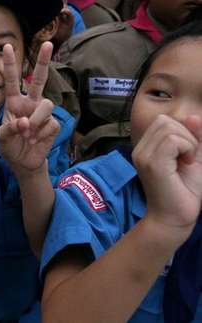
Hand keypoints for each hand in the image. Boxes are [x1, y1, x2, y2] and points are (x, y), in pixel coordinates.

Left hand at [0, 42, 59, 174]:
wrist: (23, 162)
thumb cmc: (10, 145)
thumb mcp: (2, 138)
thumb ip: (10, 129)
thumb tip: (25, 122)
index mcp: (14, 102)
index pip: (12, 80)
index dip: (10, 64)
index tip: (7, 46)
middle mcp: (30, 103)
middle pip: (39, 79)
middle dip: (43, 61)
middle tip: (47, 43)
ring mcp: (42, 113)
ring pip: (46, 104)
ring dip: (36, 120)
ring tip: (27, 134)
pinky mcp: (53, 124)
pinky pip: (50, 123)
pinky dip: (40, 134)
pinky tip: (34, 140)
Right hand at [135, 114, 201, 239]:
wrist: (175, 218)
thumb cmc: (185, 191)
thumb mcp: (194, 157)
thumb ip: (195, 137)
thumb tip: (192, 117)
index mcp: (146, 147)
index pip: (163, 121)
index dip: (183, 132)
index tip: (187, 155)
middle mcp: (140, 149)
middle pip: (164, 120)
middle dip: (186, 135)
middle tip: (188, 158)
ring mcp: (143, 156)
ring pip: (169, 127)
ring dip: (188, 142)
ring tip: (186, 162)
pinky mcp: (152, 163)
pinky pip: (173, 140)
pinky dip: (187, 148)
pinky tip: (186, 164)